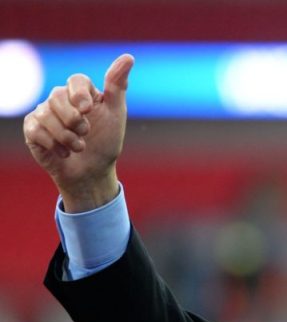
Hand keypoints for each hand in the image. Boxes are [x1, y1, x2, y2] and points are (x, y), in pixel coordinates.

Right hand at [23, 54, 133, 211]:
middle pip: (57, 96)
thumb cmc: (106, 142)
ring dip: (67, 137)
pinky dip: (54, 145)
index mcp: (82, 93)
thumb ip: (117, 85)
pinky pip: (36, 130)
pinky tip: (64, 153)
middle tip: (86, 133)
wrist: (93, 173)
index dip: (79, 94)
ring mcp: (44, 113)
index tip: (87, 109)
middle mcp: (60, 100)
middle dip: (75, 120)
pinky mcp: (32, 129)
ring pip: (46, 115)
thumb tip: (128, 57)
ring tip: (79, 146)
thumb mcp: (115, 114)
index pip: (76, 80)